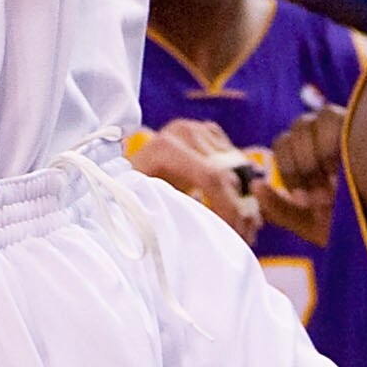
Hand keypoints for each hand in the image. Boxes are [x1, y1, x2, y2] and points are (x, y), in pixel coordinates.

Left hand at [129, 118, 261, 244]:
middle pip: (229, 173)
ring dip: (245, 200)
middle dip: (241, 209)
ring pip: (237, 168)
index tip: (235, 235)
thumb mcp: (149, 206)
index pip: (213, 177)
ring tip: (245, 229)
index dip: (229, 208)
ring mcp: (198, 129)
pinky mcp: (209, 132)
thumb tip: (221, 231)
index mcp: (167, 148)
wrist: (120, 172)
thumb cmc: (130, 196)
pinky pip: (236, 160)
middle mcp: (185, 132)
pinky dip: (240, 186)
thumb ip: (181, 213)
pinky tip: (239, 210)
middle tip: (247, 237)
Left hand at [257, 102, 345, 247]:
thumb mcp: (309, 225)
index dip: (288, 167)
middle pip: (298, 126)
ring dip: (320, 150)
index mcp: (312, 158)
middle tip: (322, 194)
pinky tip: (348, 171)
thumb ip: (279, 209)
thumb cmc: (351, 231)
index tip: (304, 198)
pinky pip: (340, 119)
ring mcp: (351, 133)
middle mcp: (329, 141)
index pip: (284, 141)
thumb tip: (256, 185)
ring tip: (336, 181)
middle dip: (303, 162)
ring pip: (320, 116)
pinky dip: (336, 143)